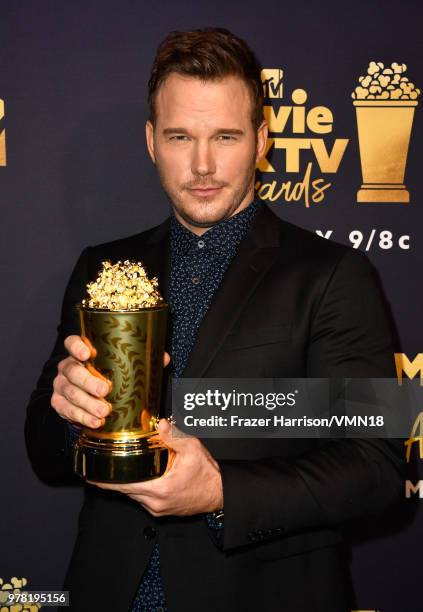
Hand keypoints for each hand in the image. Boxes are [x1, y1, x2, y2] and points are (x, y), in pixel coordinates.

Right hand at [51, 334, 169, 427]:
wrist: (91, 397)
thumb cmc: (109, 377)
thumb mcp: (125, 366)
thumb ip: (143, 359)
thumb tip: (163, 358)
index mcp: (81, 352)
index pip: (72, 343)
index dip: (77, 347)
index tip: (87, 354)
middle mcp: (68, 367)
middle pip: (72, 371)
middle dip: (88, 382)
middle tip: (105, 391)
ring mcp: (61, 386)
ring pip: (69, 393)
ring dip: (87, 404)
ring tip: (103, 413)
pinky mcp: (59, 404)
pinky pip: (66, 410)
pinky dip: (81, 417)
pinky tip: (95, 422)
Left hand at [87, 418, 223, 516]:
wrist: (220, 493)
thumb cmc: (207, 473)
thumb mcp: (192, 448)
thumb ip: (173, 436)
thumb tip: (159, 423)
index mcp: (159, 489)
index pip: (124, 485)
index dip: (105, 481)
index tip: (90, 476)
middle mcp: (155, 503)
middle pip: (125, 490)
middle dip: (111, 479)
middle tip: (96, 467)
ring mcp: (157, 509)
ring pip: (133, 495)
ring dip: (124, 483)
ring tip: (114, 469)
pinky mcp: (161, 510)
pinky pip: (142, 498)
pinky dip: (136, 487)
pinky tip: (135, 476)